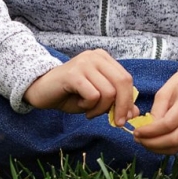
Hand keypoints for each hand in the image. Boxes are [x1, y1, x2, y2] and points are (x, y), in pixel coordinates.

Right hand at [23, 49, 139, 124]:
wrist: (41, 91)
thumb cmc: (70, 94)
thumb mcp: (97, 99)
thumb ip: (115, 103)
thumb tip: (136, 113)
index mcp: (103, 59)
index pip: (126, 78)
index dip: (129, 100)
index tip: (125, 118)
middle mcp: (95, 56)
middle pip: (122, 82)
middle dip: (122, 106)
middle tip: (116, 122)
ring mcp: (84, 63)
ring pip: (108, 92)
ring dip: (100, 109)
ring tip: (89, 111)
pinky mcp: (73, 74)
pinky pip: (93, 95)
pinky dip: (89, 106)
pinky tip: (80, 105)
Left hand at [131, 66, 177, 154]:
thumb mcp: (167, 89)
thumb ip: (157, 109)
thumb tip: (147, 129)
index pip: (168, 124)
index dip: (150, 132)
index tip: (136, 132)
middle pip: (174, 140)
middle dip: (153, 144)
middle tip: (138, 140)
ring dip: (159, 148)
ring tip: (145, 142)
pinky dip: (168, 147)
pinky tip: (157, 142)